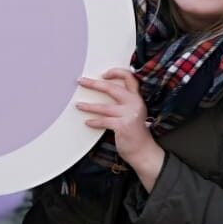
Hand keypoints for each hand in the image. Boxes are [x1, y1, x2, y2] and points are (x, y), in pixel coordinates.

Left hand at [75, 68, 164, 187]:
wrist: (143, 150)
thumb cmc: (135, 132)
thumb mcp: (133, 113)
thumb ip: (124, 103)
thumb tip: (102, 96)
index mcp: (137, 98)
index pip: (130, 78)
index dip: (116, 73)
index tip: (103, 74)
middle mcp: (135, 103)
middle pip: (112, 88)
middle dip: (94, 84)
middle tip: (82, 81)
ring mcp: (129, 114)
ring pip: (104, 107)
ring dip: (89, 106)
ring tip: (79, 105)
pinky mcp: (123, 125)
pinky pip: (104, 121)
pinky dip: (94, 122)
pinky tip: (88, 122)